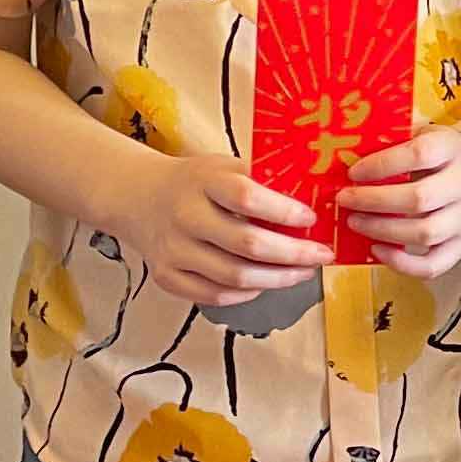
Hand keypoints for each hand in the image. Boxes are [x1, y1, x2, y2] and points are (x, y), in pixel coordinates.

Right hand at [106, 152, 332, 308]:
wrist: (139, 197)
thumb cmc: (195, 182)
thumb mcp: (224, 166)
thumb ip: (259, 181)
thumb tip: (313, 200)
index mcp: (203, 181)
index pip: (247, 198)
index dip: (285, 211)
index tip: (312, 219)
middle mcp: (185, 216)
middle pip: (247, 244)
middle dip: (293, 254)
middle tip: (321, 255)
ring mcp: (174, 250)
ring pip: (235, 276)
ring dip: (277, 279)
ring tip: (302, 272)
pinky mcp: (166, 276)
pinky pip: (214, 295)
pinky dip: (247, 294)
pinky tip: (266, 283)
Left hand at [339, 126, 460, 281]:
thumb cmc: (431, 154)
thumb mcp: (415, 134)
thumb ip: (388, 143)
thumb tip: (343, 156)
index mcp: (450, 148)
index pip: (419, 155)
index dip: (382, 164)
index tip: (354, 172)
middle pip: (420, 198)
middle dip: (375, 202)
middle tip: (345, 200)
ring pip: (425, 233)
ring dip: (383, 231)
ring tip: (355, 223)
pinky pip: (433, 264)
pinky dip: (402, 264)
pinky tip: (377, 250)